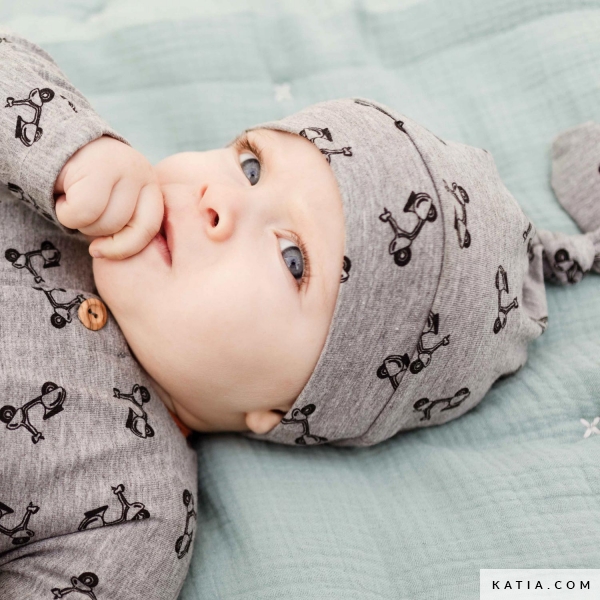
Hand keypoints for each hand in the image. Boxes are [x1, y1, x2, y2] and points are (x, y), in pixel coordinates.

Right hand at [53, 136, 163, 259]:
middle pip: (122, 227)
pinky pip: (82, 212)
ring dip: (79, 221)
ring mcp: (123, 166)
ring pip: (102, 222)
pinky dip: (66, 213)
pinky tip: (63, 196)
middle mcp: (143, 174)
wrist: (56, 143)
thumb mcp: (115, 205)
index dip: (123, 246)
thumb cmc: (88, 187)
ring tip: (75, 201)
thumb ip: (126, 226)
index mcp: (152, 190)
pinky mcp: (97, 165)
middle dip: (97, 231)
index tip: (99, 251)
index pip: (148, 229)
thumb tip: (121, 260)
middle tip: (84, 214)